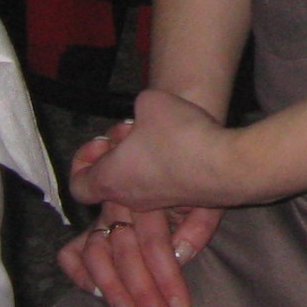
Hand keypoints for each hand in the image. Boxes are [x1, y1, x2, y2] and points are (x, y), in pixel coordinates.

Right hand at [57, 199, 223, 306]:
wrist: (180, 166)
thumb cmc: (197, 187)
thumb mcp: (207, 199)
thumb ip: (198, 223)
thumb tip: (178, 254)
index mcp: (151, 197)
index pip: (155, 245)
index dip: (168, 281)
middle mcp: (121, 206)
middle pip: (126, 254)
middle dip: (145, 296)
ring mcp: (104, 219)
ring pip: (96, 254)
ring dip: (112, 290)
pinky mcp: (94, 230)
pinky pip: (72, 252)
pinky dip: (79, 273)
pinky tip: (96, 293)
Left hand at [71, 87, 250, 212]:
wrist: (229, 166)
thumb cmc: (180, 137)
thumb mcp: (148, 102)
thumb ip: (137, 107)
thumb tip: (143, 114)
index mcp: (110, 179)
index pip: (77, 186)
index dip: (84, 163)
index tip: (103, 143)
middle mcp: (131, 198)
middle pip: (111, 182)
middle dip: (120, 156)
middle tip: (136, 134)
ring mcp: (160, 204)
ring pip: (139, 184)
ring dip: (145, 162)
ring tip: (163, 136)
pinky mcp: (186, 203)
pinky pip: (165, 186)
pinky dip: (168, 168)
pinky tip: (185, 146)